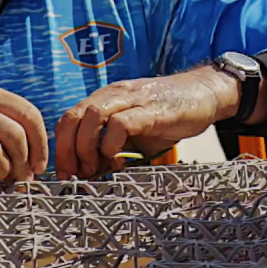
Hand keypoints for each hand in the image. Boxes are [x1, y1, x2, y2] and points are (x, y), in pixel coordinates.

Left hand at [54, 67, 238, 178]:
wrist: (205, 92)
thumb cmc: (169, 113)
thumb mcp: (134, 128)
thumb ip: (112, 144)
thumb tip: (91, 171)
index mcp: (106, 99)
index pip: (68, 119)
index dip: (61, 148)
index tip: (66, 173)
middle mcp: (113, 95)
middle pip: (72, 117)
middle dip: (67, 150)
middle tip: (74, 175)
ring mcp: (132, 100)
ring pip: (91, 117)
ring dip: (86, 147)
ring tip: (96, 168)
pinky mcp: (151, 110)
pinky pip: (120, 124)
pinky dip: (111, 144)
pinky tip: (119, 158)